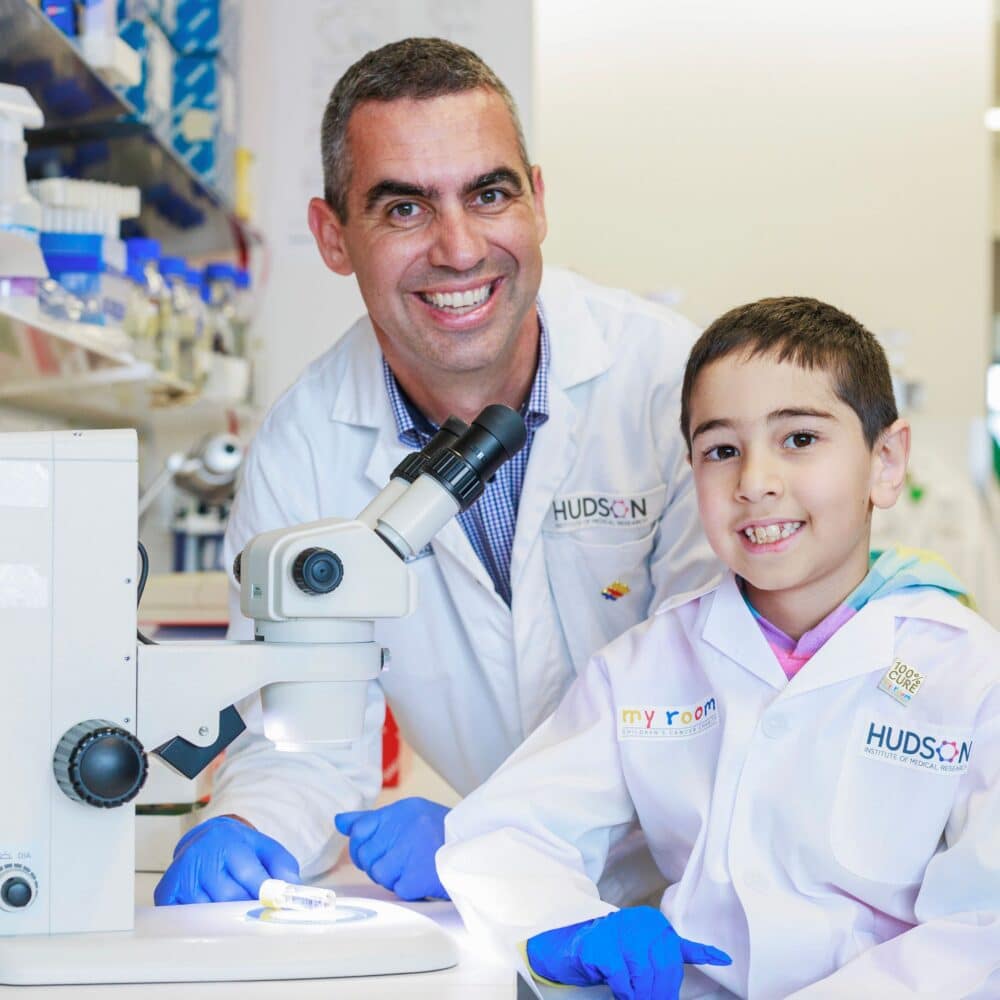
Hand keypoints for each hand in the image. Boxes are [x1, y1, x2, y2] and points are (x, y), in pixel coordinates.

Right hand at [154, 815, 299, 904]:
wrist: (206, 838)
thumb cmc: (238, 847)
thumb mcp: (265, 847)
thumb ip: (283, 865)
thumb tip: (293, 886)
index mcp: (228, 841)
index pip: (249, 875)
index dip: (263, 894)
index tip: (274, 906)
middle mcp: (201, 856)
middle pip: (228, 897)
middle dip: (245, 908)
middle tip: (255, 913)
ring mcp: (182, 874)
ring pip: (206, 911)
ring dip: (223, 918)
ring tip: (232, 912)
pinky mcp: (166, 891)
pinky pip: (184, 918)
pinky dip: (199, 922)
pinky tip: (210, 916)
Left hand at [334, 797, 449, 900]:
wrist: (475, 847)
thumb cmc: (440, 831)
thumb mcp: (409, 814)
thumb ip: (372, 819)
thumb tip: (339, 821)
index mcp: (400, 812)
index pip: (360, 829)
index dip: (362, 845)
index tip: (373, 850)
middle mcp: (403, 829)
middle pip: (366, 856)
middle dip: (377, 863)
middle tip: (398, 860)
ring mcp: (409, 854)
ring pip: (379, 874)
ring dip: (392, 877)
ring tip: (413, 868)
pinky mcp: (416, 878)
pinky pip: (397, 889)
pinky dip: (408, 888)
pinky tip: (422, 877)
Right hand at [526, 906, 731, 999]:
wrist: (574, 949)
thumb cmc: (615, 953)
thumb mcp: (650, 949)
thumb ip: (681, 952)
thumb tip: (723, 957)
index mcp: (655, 921)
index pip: (674, 958)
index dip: (670, 985)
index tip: (668, 998)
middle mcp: (638, 920)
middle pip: (660, 966)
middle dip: (658, 994)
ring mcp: (617, 930)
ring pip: (642, 973)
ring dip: (640, 994)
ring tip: (634, 998)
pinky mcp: (600, 944)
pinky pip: (621, 975)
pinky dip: (623, 990)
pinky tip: (620, 993)